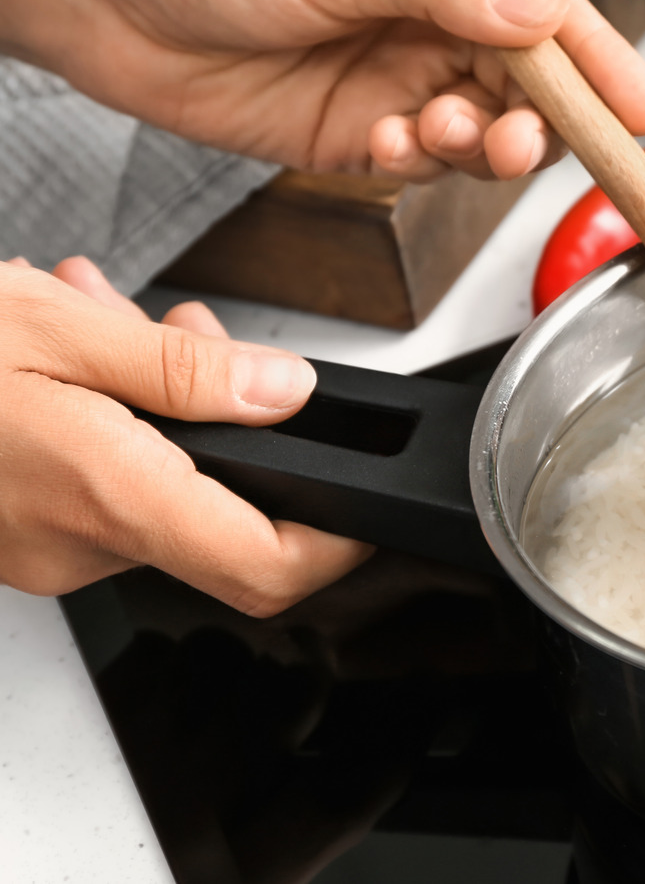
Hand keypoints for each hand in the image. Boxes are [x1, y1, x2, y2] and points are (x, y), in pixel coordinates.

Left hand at [0, 0, 644, 180]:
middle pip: (529, 88)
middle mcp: (435, 22)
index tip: (642, 115)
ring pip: (480, 134)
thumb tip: (540, 12)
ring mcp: (398, 78)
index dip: (603, 68)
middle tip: (510, 141)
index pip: (552, 19)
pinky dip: (415, 163)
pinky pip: (418, 164)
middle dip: (533, 123)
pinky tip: (389, 143)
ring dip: (472, 147)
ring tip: (439, 135)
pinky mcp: (358, 132)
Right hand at [0, 256, 371, 613]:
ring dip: (160, 401)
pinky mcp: (22, 530)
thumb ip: (185, 368)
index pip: (265, 568)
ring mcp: (45, 546)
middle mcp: (77, 545)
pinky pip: (104, 484)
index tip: (365, 505)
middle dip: (228, 415)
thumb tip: (287, 392)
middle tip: (188, 331)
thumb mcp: (55, 329)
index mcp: (102, 498)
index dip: (336, 542)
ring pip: (160, 485)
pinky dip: (112, 421)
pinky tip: (81, 359)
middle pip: (219, 507)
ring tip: (113, 322)